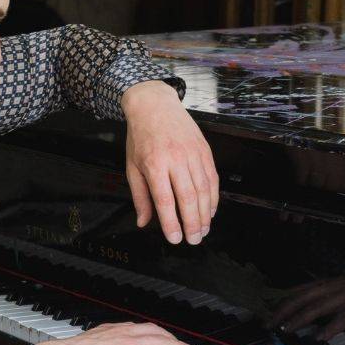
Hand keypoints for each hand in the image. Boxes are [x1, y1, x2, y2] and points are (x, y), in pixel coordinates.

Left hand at [121, 80, 219, 245]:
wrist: (154, 105)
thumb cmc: (140, 137)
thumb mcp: (132, 167)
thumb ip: (140, 196)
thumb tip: (143, 221)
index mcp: (154, 164)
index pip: (165, 200)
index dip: (172, 223)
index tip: (175, 238)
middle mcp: (176, 159)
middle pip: (188, 198)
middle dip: (193, 223)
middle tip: (194, 240)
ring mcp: (193, 154)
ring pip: (204, 190)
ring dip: (205, 214)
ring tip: (203, 230)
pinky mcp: (204, 150)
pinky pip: (212, 178)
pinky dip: (213, 197)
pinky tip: (210, 211)